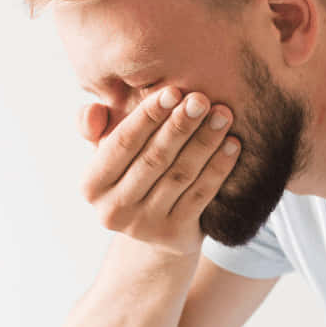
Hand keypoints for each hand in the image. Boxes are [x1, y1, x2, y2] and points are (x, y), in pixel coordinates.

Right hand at [77, 85, 239, 255]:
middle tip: (202, 99)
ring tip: (223, 115)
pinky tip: (233, 144)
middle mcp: (113, 211)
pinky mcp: (175, 236)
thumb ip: (93, 126)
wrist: (155, 228)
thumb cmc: (131, 173)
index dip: (148, 116)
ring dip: (204, 142)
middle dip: (180, 126)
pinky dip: (219, 167)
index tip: (173, 91)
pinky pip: (201, 195)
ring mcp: (145, 227)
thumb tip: (93, 110)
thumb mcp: (107, 151)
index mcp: (92, 186)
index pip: (122, 143)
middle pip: (154, 159)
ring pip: (180, 175)